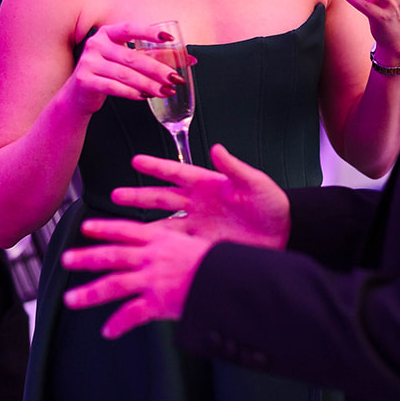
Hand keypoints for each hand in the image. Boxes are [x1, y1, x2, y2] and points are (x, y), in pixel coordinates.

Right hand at [60, 21, 195, 117]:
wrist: (79, 93)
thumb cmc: (109, 72)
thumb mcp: (128, 60)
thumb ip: (155, 57)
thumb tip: (190, 58)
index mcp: (108, 33)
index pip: (131, 28)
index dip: (150, 33)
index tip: (170, 39)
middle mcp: (96, 43)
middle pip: (132, 57)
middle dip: (157, 69)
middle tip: (175, 78)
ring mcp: (88, 61)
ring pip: (124, 74)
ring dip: (148, 84)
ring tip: (165, 92)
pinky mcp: (85, 80)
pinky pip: (112, 87)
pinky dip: (131, 92)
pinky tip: (144, 97)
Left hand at [61, 219, 211, 337]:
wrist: (231, 279)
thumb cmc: (220, 262)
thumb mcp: (197, 244)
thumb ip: (178, 245)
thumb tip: (171, 246)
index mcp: (162, 240)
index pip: (126, 230)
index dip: (104, 229)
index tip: (86, 228)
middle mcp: (152, 257)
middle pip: (111, 256)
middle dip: (86, 258)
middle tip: (66, 260)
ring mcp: (153, 279)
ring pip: (113, 284)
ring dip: (89, 293)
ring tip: (71, 299)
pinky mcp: (158, 302)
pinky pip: (132, 315)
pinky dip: (118, 324)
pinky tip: (108, 331)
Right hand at [115, 144, 290, 249]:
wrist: (285, 234)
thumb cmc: (273, 205)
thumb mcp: (255, 183)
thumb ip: (234, 167)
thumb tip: (217, 148)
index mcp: (209, 184)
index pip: (176, 173)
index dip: (156, 167)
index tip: (136, 161)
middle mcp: (198, 205)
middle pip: (161, 198)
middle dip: (138, 196)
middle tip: (114, 195)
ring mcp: (199, 226)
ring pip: (163, 224)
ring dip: (142, 225)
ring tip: (118, 226)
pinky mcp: (203, 245)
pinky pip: (176, 246)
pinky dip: (160, 248)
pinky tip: (143, 252)